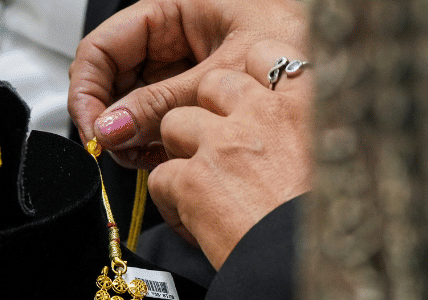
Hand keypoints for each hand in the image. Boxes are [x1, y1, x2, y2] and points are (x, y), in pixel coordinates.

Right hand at [69, 0, 306, 167]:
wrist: (339, 67)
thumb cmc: (294, 41)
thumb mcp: (218, 76)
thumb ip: (162, 103)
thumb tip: (111, 129)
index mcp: (173, 10)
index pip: (105, 46)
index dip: (88, 88)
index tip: (91, 128)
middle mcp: (173, 38)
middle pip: (115, 79)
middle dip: (112, 118)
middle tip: (116, 151)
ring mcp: (182, 69)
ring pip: (134, 105)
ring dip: (133, 137)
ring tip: (148, 156)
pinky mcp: (196, 100)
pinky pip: (160, 122)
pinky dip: (156, 144)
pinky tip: (164, 157)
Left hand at [147, 41, 312, 267]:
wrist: (304, 271)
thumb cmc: (329, 233)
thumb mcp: (339, 167)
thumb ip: (308, 137)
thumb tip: (290, 138)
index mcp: (307, 105)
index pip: (265, 55)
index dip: (249, 79)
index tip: (248, 106)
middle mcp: (264, 114)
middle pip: (214, 84)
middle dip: (208, 113)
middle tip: (220, 153)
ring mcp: (224, 144)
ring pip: (175, 124)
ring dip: (182, 155)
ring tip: (204, 191)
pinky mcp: (193, 182)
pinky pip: (161, 177)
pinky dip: (171, 204)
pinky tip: (196, 226)